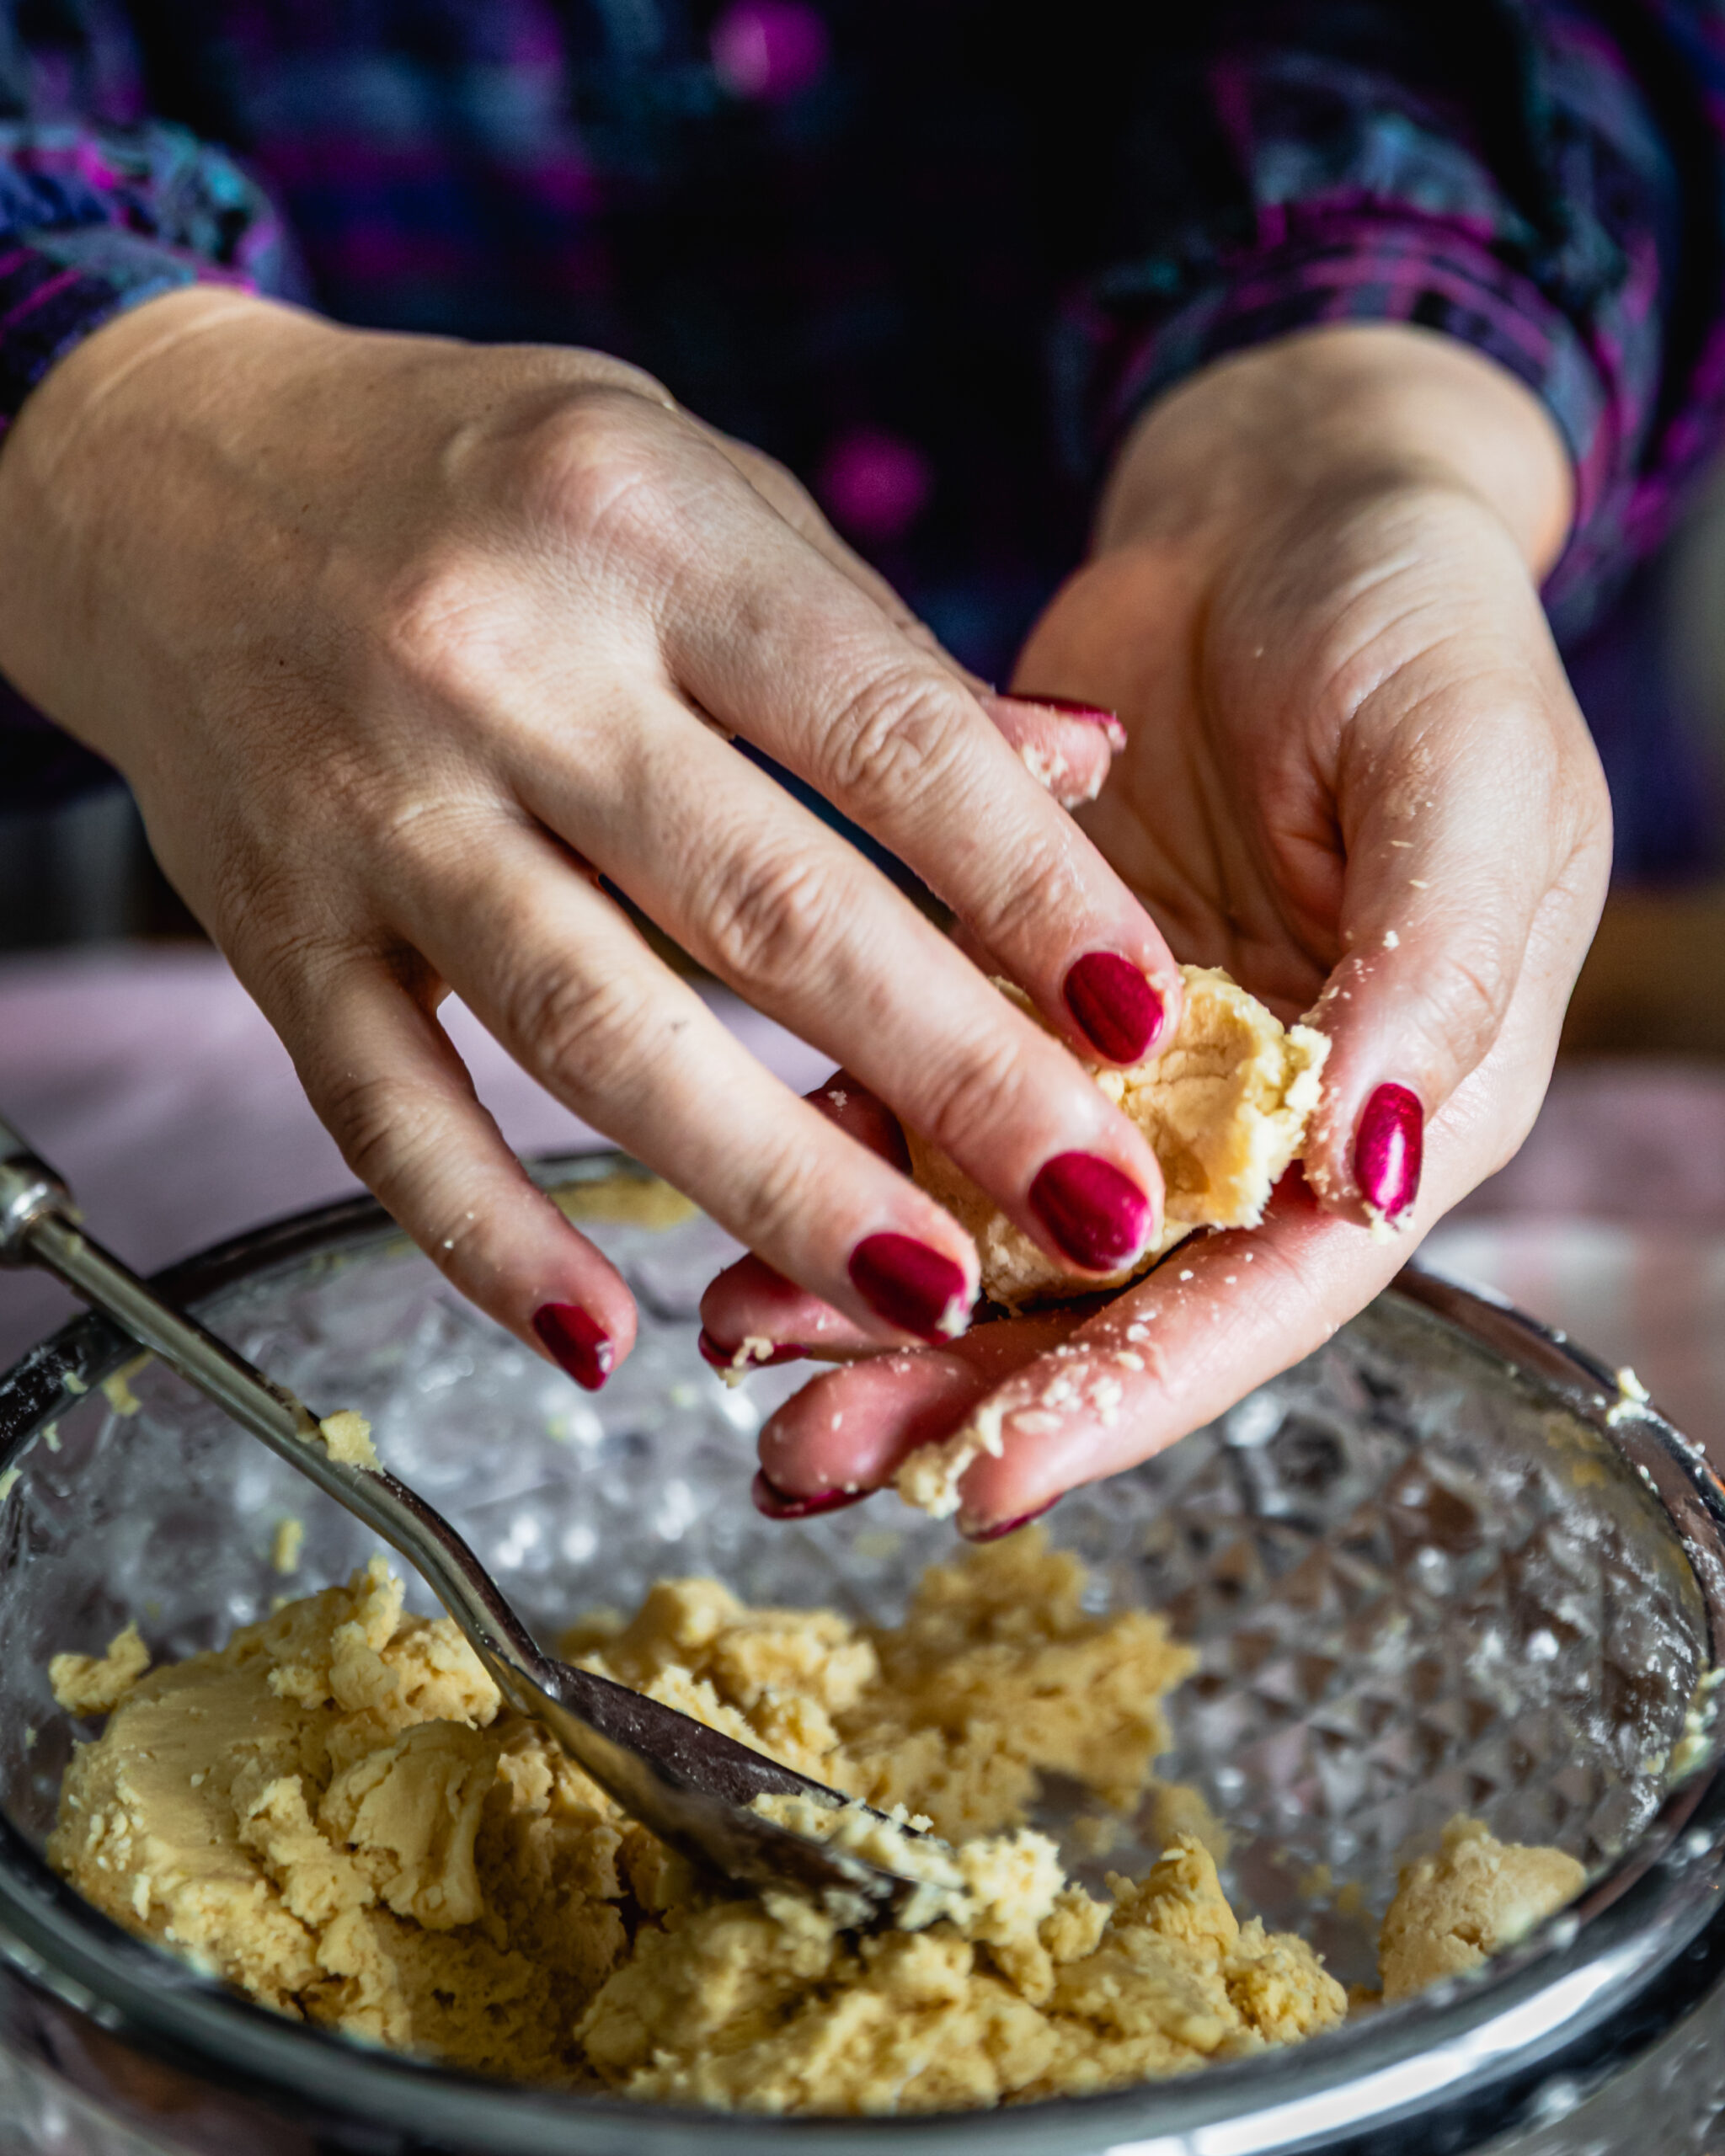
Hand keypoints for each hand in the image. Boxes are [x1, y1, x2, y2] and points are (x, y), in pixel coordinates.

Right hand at [0, 288, 1185, 1381]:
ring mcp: (376, 808)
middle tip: (1095, 1206)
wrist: (175, 476)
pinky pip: (384, 1110)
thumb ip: (879, 645)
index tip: (1143, 1018)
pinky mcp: (276, 926)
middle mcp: (504, 666)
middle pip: (761, 907)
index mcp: (645, 530)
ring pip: (593, 1030)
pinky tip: (602, 1339)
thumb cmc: (481, 477)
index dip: (1031, 891)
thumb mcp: (698, 488)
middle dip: (952, 1075)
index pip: (886, 735)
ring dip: (772, 1184)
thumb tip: (1083, 768)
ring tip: (924, 1296)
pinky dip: (489, 1236)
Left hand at [706, 325, 1611, 1530]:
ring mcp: (1127, 1061)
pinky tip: (740, 1223)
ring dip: (872, 1295)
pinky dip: (838, 1161)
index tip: (987, 1478)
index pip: (1261, 1290)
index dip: (1127, 1391)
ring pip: (993, 1219)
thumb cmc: (1420, 623)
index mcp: (1398, 1098)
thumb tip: (1368, 1166)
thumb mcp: (1468, 775)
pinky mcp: (1020, 988)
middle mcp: (1255, 1111)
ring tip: (741, 1359)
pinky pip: (922, 1099)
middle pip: (1106, 1293)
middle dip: (962, 1386)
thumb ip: (1434, 971)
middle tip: (806, 1458)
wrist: (1290, 508)